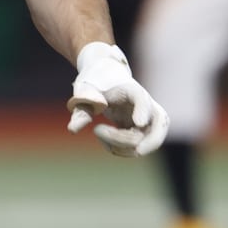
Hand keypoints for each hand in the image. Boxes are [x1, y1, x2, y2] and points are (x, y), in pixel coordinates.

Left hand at [66, 42, 168, 157]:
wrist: (106, 78)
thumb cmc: (97, 82)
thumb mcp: (86, 90)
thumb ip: (81, 107)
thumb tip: (73, 129)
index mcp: (133, 90)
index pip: (142, 99)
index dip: (143, 111)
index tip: (139, 123)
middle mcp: (147, 106)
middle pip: (154, 128)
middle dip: (126, 140)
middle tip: (100, 135)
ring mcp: (148, 121)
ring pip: (144, 144)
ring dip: (118, 146)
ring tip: (97, 130)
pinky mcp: (142, 133)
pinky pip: (136, 149)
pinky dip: (118, 149)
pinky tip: (102, 135)